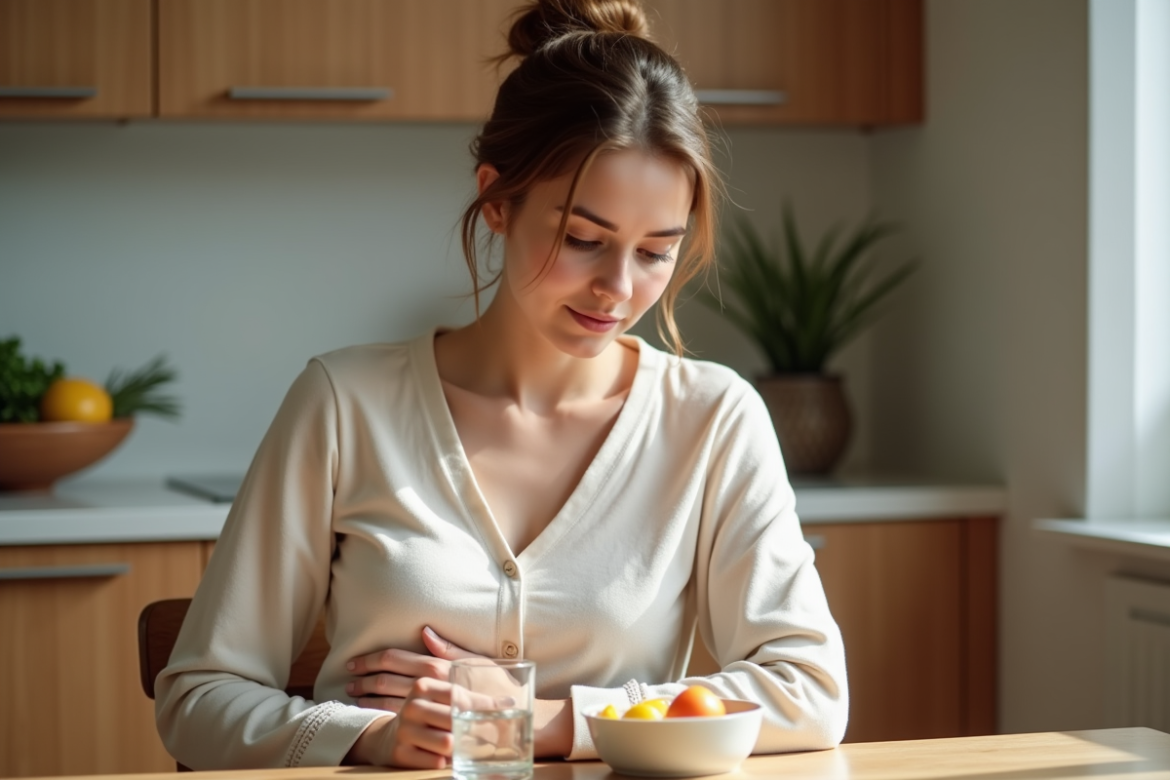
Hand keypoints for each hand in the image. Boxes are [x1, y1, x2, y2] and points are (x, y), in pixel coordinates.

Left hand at [344, 627, 484, 767]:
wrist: (507, 716)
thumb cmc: (494, 685)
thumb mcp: (474, 660)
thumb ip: (447, 647)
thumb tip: (425, 630)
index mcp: (436, 665)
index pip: (393, 658)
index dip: (370, 660)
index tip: (353, 663)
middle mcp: (428, 684)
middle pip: (384, 680)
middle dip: (362, 680)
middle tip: (348, 682)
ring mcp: (426, 706)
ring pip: (385, 701)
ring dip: (366, 699)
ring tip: (354, 697)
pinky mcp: (427, 724)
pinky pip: (396, 719)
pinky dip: (379, 714)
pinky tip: (370, 714)